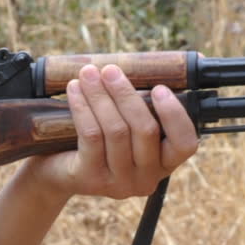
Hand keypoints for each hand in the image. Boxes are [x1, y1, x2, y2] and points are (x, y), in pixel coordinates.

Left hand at [18, 63, 199, 203]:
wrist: (59, 171)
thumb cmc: (102, 140)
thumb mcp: (129, 125)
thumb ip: (146, 102)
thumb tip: (185, 61)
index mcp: (165, 163)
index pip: (185, 144)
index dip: (175, 115)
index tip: (159, 87)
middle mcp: (147, 178)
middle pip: (145, 130)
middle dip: (126, 94)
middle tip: (110, 70)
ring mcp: (120, 183)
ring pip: (116, 131)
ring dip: (100, 96)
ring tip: (88, 74)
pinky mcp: (92, 179)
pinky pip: (91, 136)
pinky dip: (83, 108)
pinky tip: (75, 90)